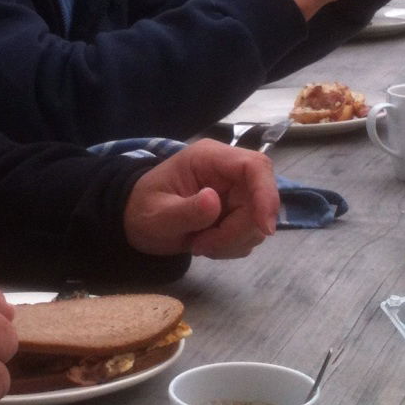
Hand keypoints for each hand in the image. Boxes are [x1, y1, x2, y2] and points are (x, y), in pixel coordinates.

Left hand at [123, 139, 279, 258]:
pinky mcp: (237, 212)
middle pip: (260, 199)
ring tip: (198, 243)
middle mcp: (228, 171)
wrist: (138, 223)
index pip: (254, 166)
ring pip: (257, 221)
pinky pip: (249, 234)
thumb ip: (185, 211)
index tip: (264, 228)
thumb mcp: (156, 215)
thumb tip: (215, 202)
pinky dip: (231, 246)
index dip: (266, 194)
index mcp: (210, 158)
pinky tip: (206, 244)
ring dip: (232, 241)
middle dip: (237, 230)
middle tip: (203, 245)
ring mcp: (235, 192)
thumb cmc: (142, 211)